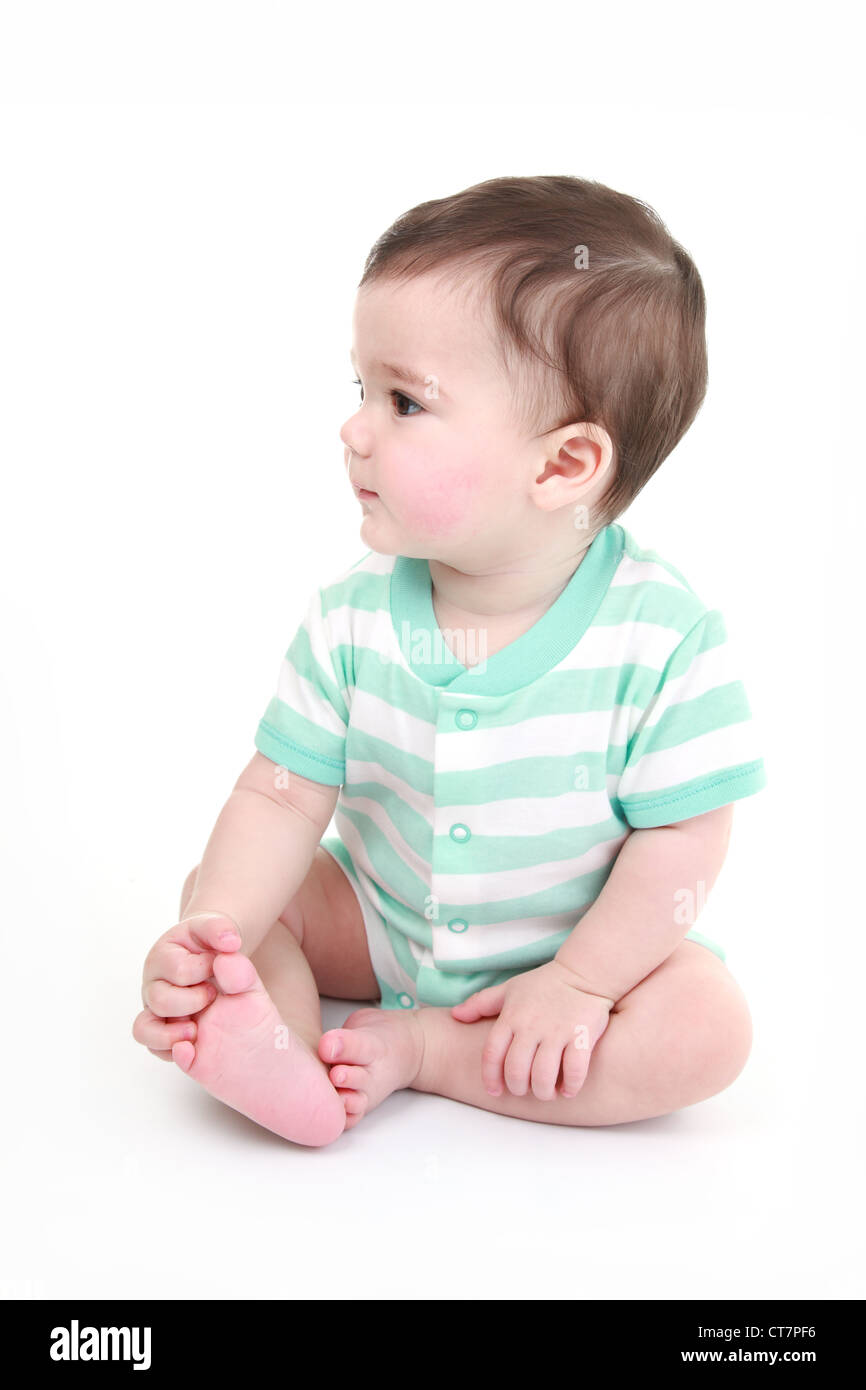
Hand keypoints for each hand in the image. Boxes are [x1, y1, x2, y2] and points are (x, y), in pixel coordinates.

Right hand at [132, 912, 242, 1061]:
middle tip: (212, 995)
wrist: (223, 971)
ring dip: (173, 1033)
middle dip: (194, 1000)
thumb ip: (223, 932)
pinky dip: (173, 1050)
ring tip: (196, 1029)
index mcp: (164, 955)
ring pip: (144, 1029)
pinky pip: (154, 1048)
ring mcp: (156, 1011)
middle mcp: (154, 984)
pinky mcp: (163, 1033)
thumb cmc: (218, 952)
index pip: (181, 970)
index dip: (205, 970)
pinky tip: (195, 1041)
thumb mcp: (224, 935)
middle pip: (161, 1001)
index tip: (217, 965)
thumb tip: (229, 942)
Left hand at [450, 959, 614, 1100]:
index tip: (495, 1090)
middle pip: (516, 1069)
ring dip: (542, 1091)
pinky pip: (574, 1070)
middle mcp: (531, 1025)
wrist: (582, 973)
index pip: (492, 1054)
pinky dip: (570, 1086)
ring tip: (545, 1093)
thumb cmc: (543, 984)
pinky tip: (567, 1090)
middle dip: (517, 1088)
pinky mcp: (582, 1036)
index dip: (490, 1077)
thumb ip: (480, 1003)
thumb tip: (455, 1015)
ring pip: (543, 1075)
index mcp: (511, 1016)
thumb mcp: (509, 989)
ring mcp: (557, 1031)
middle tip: (523, 1091)